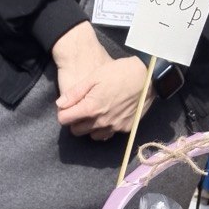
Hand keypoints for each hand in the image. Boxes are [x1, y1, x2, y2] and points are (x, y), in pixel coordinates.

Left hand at [52, 24, 153, 140]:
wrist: (148, 77)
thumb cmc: (120, 72)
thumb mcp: (95, 77)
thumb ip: (75, 92)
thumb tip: (60, 104)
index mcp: (90, 109)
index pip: (65, 120)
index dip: (63, 112)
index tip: (68, 106)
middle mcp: (101, 122)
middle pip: (76, 131)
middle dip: (75, 121)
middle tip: (81, 108)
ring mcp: (113, 128)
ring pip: (92, 135)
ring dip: (90, 127)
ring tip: (96, 112)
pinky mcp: (125, 129)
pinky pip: (108, 134)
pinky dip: (105, 128)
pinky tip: (108, 116)